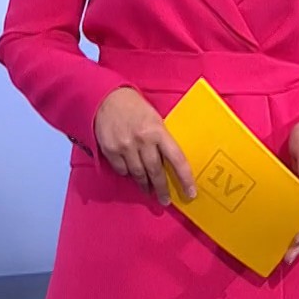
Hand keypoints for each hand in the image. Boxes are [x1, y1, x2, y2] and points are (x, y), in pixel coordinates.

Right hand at [94, 87, 196, 205]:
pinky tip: (131, 173)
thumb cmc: (135, 107)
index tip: (191, 193)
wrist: (107, 98)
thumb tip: (169, 162)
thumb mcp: (155, 118)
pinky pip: (122, 170)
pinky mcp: (110, 150)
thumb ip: (161, 138)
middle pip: (156, 172)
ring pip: (138, 174)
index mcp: (158, 131)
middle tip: (165, 200)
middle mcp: (143, 140)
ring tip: (149, 191)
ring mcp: (125, 147)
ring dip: (145, 185)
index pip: (177, 159)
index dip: (185, 179)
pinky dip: (128, 173)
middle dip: (162, 189)